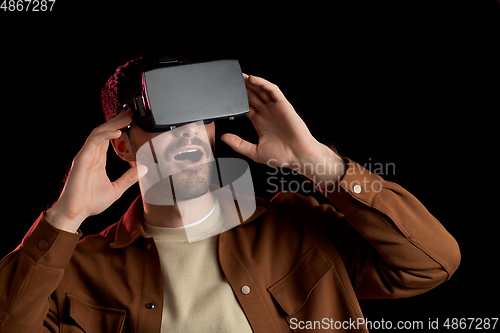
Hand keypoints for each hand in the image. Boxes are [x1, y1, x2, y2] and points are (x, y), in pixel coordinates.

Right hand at [46, 110, 145, 232]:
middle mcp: (92, 154)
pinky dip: (105, 135)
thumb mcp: (117, 189)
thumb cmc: (91, 202)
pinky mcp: (82, 159)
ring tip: (126, 117)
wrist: (76, 212)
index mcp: (98, 159)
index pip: (109, 138)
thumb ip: (129, 178)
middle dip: (117, 120)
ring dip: (112, 124)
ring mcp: (86, 155)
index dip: (119, 127)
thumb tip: (144, 169)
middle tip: (131, 111)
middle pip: (105, 131)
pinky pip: (94, 142)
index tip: (132, 120)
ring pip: (99, 133)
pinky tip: (117, 132)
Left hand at [221, 74, 344, 184]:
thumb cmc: (281, 156)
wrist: (298, 157)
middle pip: (252, 96)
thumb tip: (223, 138)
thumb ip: (238, 144)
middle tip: (231, 81)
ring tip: (240, 76)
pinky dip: (263, 83)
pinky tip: (253, 79)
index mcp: (260, 123)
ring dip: (251, 83)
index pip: (246, 107)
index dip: (237, 100)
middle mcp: (267, 113)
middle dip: (243, 88)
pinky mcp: (283, 105)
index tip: (227, 96)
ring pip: (261, 90)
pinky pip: (272, 90)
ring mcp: (275, 108)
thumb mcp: (254, 152)